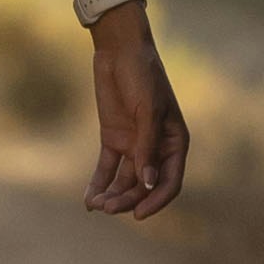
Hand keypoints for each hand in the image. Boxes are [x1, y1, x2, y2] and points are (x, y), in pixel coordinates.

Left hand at [84, 5, 186, 221]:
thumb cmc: (143, 75)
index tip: (138, 214)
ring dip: (112, 195)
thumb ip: (147, 145)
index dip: (155, 200)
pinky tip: (89, 201)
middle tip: (109, 208)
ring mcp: (133, 145)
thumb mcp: (148, 109)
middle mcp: (155, 149)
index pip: (169, 181)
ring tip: (97, 205)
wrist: (119, 50)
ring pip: (124, 181)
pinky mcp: (113, 140)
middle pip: (143, 185)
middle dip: (128, 199)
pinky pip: (107, 169)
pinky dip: (99, 184)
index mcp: (174, 142)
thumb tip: (147, 182)